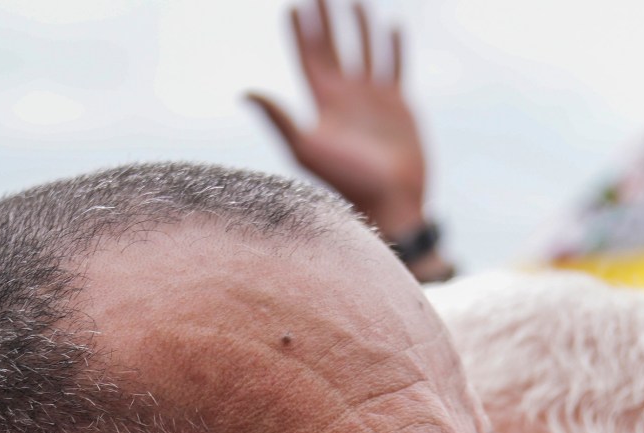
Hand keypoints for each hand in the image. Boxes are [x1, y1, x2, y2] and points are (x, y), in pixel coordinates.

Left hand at [246, 1, 428, 238]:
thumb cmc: (346, 181)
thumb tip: (245, 92)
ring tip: (355, 2)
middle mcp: (346, 97)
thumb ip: (278, 119)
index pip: (309, 57)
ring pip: (365, 52)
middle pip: (334, 48)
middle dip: (327, 19)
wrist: (389, 202)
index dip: (301, 32)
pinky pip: (395, 67)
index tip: (294, 8)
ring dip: (359, 28)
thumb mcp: (306, 148)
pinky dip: (394, 48)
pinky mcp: (399, 107)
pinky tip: (392, 27)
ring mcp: (373, 100)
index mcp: (323, 104)